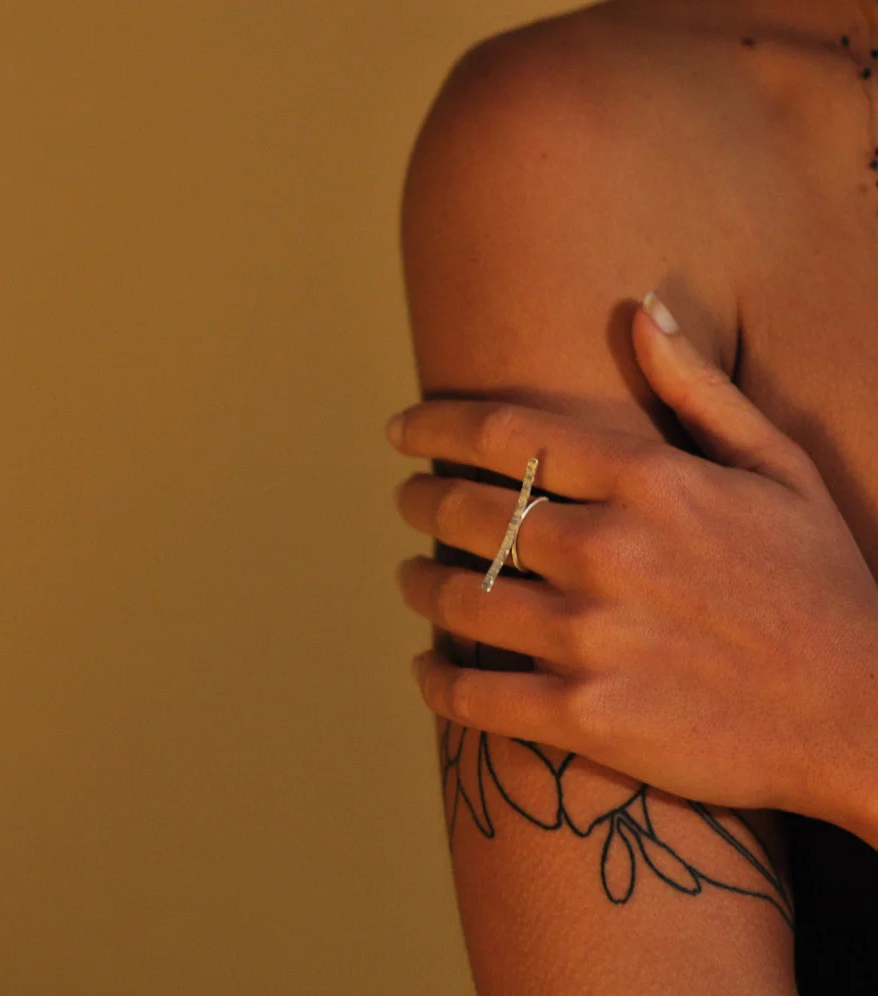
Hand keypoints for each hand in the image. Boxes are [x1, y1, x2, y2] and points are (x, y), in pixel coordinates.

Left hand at [388, 293, 877, 835]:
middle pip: (468, 511)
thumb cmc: (821, 586)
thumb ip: (698, 391)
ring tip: (410, 578)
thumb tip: (640, 310)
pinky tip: (427, 668)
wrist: (864, 718)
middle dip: (421, 501)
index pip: (504, 434)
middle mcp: (610, 551)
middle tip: (408, 501)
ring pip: (456, 599)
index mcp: (652, 483)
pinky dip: (436, 680)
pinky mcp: (585, 716)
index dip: (433, 426)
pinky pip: (472, 693)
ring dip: (418, 585)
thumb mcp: (779, 471)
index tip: (399, 429)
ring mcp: (593, 636)